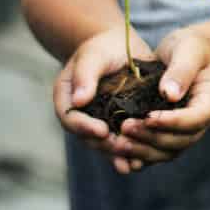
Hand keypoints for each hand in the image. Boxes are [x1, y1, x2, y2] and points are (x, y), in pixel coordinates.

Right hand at [54, 26, 151, 173]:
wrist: (121, 47)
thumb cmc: (102, 47)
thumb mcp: (93, 55)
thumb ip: (85, 75)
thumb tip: (79, 100)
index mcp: (67, 99)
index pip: (70, 118)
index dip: (84, 127)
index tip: (102, 131)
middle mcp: (81, 115)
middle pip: (88, 137)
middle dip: (105, 145)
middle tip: (122, 148)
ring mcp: (100, 121)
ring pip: (106, 144)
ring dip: (119, 154)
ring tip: (133, 163)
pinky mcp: (120, 123)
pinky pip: (123, 141)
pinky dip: (131, 152)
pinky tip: (141, 162)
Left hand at [106, 30, 209, 168]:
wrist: (183, 52)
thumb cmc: (189, 46)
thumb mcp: (189, 48)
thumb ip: (182, 69)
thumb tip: (170, 94)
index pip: (197, 118)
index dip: (173, 121)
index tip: (148, 116)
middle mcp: (204, 118)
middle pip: (183, 139)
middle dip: (154, 137)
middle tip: (126, 128)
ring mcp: (188, 128)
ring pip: (170, 151)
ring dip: (144, 150)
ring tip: (119, 143)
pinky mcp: (171, 132)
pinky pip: (158, 151)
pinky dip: (141, 155)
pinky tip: (121, 152)